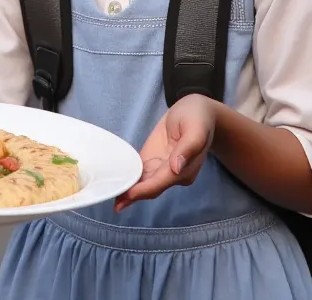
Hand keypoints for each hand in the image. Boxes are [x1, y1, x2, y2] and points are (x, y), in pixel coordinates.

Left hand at [115, 94, 217, 210]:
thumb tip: (176, 169)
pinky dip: (132, 180)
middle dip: (134, 195)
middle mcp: (173, 174)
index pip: (161, 183)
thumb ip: (188, 148)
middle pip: (151, 187)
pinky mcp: (154, 159)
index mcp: (184, 170)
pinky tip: (119, 185)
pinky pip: (142, 172)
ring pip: (145, 183)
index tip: (129, 194)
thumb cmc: (198, 118)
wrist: (197, 110)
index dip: (145, 189)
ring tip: (113, 197)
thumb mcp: (196, 129)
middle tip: (115, 203)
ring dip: (130, 191)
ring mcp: (162, 167)